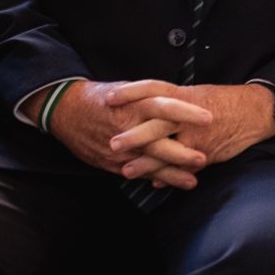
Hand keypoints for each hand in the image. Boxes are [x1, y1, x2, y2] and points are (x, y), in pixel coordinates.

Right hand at [44, 80, 212, 188]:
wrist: (66, 111)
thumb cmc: (104, 97)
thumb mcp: (129, 89)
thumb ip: (154, 97)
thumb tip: (184, 98)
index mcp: (134, 104)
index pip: (164, 107)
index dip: (186, 112)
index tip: (208, 118)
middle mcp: (127, 128)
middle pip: (157, 141)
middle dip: (181, 153)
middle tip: (204, 158)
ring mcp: (119, 149)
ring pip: (148, 163)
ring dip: (171, 173)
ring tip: (192, 181)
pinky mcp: (111, 162)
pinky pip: (136, 173)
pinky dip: (154, 179)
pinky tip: (170, 185)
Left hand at [108, 82, 274, 174]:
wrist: (255, 112)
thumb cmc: (224, 102)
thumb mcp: (197, 94)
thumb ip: (172, 103)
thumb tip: (147, 108)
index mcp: (185, 95)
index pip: (153, 89)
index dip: (131, 92)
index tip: (109, 98)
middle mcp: (189, 115)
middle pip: (156, 123)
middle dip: (134, 136)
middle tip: (112, 144)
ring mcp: (198, 135)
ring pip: (168, 151)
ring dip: (146, 163)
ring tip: (126, 171)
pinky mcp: (207, 153)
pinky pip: (184, 167)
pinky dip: (169, 175)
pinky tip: (155, 181)